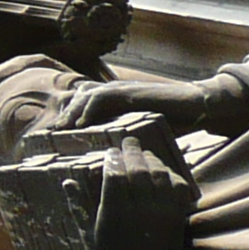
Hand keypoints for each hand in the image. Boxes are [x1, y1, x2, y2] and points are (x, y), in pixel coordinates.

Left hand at [51, 75, 227, 136]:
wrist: (197, 105)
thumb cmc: (173, 120)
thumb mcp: (144, 130)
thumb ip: (127, 136)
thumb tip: (117, 159)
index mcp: (116, 101)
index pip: (82, 104)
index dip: (68, 116)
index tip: (53, 135)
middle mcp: (114, 92)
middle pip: (79, 99)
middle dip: (64, 115)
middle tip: (51, 134)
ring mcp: (121, 90)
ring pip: (85, 96)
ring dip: (72, 113)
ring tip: (61, 131)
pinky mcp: (129, 91)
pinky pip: (102, 97)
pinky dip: (89, 109)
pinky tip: (81, 124)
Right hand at [89, 147, 198, 249]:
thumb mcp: (87, 235)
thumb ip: (78, 207)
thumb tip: (68, 181)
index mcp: (114, 215)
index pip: (114, 176)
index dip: (112, 160)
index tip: (109, 152)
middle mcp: (139, 212)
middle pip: (138, 171)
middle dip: (132, 152)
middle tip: (128, 141)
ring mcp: (161, 215)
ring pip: (159, 176)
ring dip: (152, 160)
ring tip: (144, 153)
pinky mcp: (177, 219)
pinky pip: (177, 190)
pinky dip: (171, 176)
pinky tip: (163, 171)